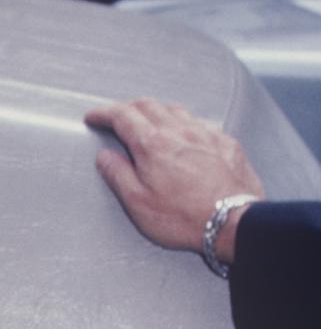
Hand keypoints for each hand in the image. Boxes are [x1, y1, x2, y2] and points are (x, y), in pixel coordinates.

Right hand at [85, 98, 263, 258]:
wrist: (233, 223)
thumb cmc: (186, 218)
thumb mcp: (139, 203)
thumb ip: (118, 175)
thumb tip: (105, 157)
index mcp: (152, 145)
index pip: (122, 116)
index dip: (104, 113)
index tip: (94, 116)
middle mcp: (179, 132)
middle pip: (148, 105)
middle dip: (127, 107)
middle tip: (117, 116)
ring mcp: (205, 134)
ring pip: (175, 109)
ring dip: (156, 111)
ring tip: (149, 120)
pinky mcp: (225, 143)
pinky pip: (200, 122)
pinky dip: (185, 123)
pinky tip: (185, 134)